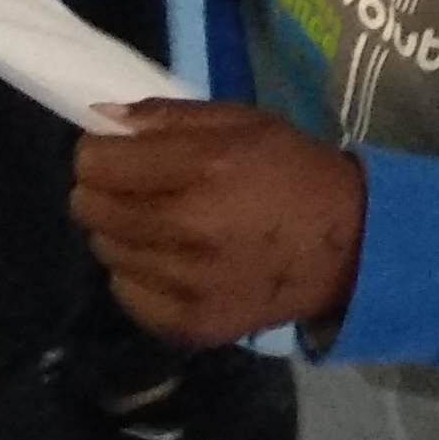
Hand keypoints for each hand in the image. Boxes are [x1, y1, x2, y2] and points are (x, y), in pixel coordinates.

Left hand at [73, 101, 366, 343]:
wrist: (347, 248)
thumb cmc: (292, 172)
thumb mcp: (243, 122)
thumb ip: (169, 116)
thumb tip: (100, 119)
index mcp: (206, 167)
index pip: (96, 163)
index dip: (98, 153)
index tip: (116, 153)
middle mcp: (189, 227)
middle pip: (91, 209)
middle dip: (104, 191)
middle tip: (138, 189)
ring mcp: (187, 283)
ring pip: (104, 251)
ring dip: (121, 233)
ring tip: (162, 225)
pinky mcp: (188, 323)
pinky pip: (126, 293)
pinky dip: (138, 274)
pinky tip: (171, 261)